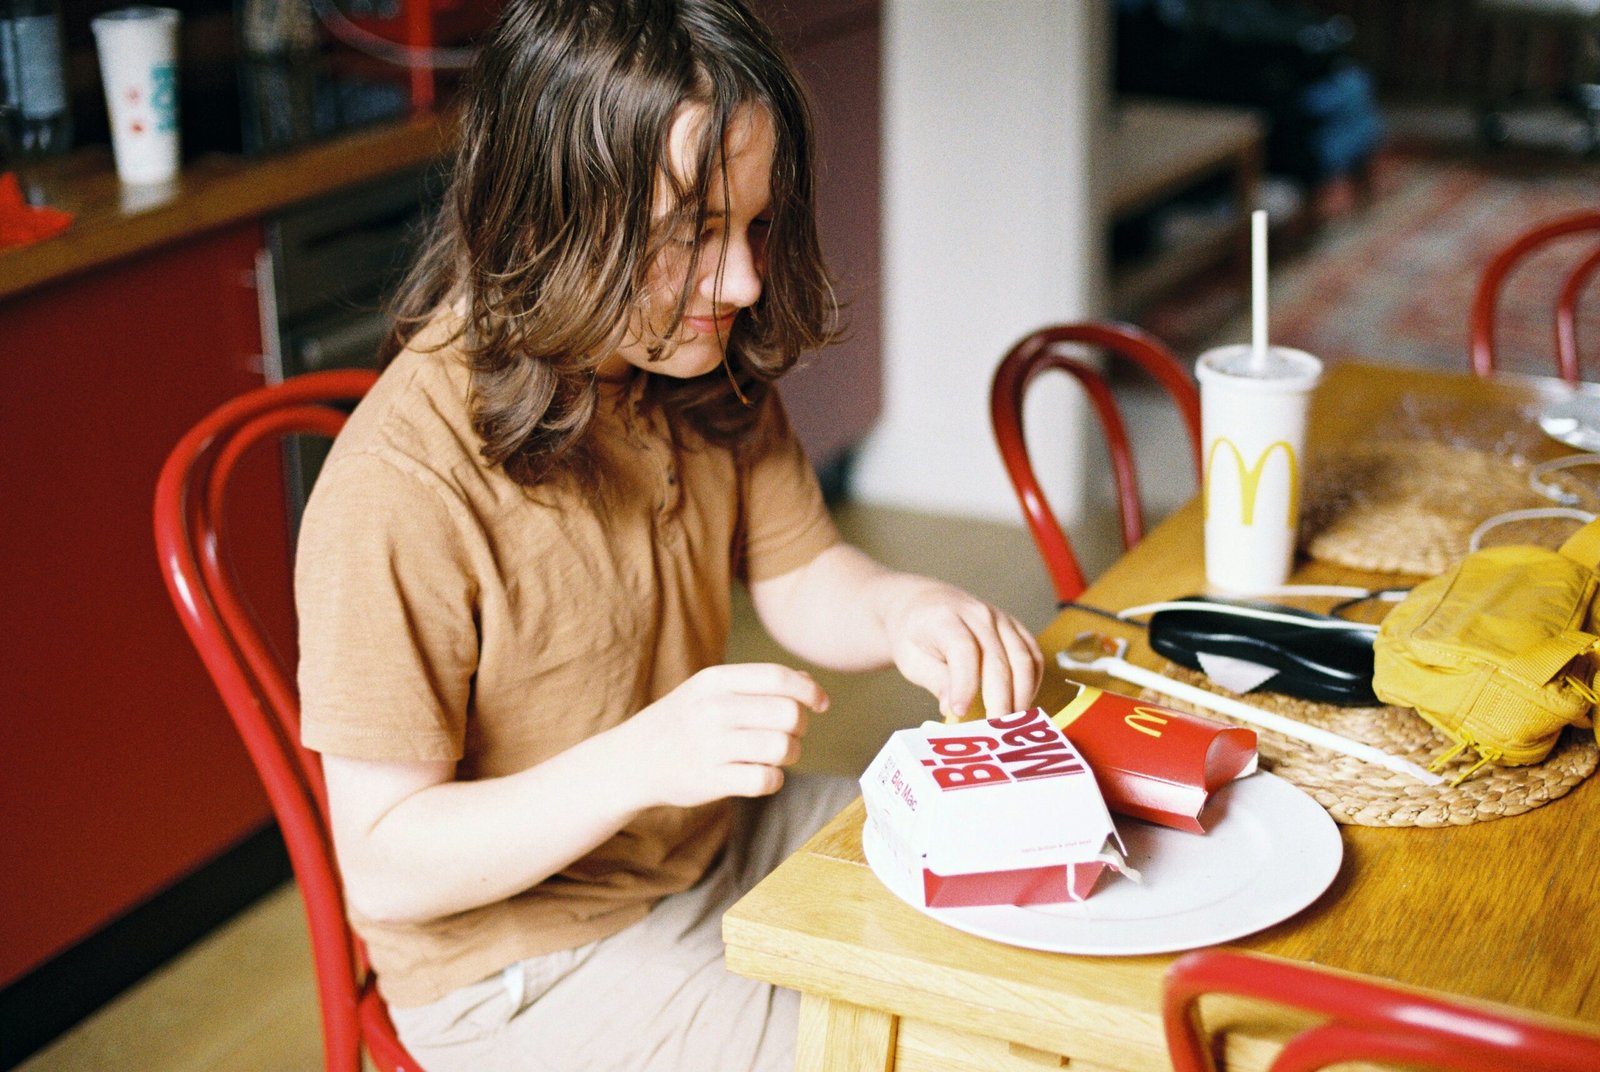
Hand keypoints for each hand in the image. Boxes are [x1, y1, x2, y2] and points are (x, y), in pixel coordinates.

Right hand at [620, 663, 828, 808]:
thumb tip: (807, 681)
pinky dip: (774, 779)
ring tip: (775, 755)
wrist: (632, 760)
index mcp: (714, 680)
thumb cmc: (682, 721)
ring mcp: (710, 746)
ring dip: (789, 754)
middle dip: (800, 726)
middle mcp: (712, 710)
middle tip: (789, 733)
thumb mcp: (709, 690)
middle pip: (788, 714)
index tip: (821, 703)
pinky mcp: (710, 781)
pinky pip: (766, 780)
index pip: (777, 677)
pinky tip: (763, 775)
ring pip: (782, 748)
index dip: (809, 690)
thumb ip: (756, 683)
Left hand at [883, 580, 1042, 720]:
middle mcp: (978, 614)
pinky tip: (1021, 701)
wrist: (921, 601)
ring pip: (1023, 659)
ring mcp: (1000, 619)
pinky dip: (1033, 681)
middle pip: (998, 660)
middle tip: (995, 731)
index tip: (960, 712)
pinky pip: (1032, 655)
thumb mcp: (910, 658)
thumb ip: (934, 680)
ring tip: (1011, 723)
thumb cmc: (914, 632)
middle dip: (999, 700)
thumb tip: (952, 707)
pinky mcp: (1013, 627)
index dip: (965, 684)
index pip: (963, 651)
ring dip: (1022, 694)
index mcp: (946, 619)